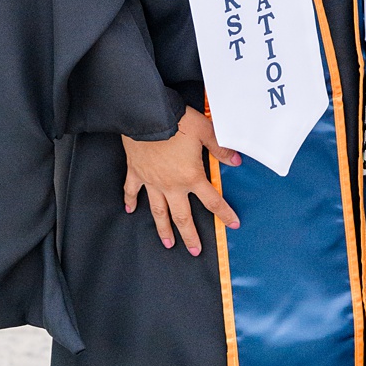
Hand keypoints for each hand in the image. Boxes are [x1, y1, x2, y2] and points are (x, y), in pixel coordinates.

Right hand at [122, 107, 241, 256]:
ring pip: (159, 211)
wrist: (145, 115)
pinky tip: (129, 210)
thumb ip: (220, 148)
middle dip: (190, 236)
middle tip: (195, 251)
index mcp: (191, 176)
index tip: (233, 224)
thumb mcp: (205, 131)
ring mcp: (152, 181)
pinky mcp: (135, 172)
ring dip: (163, 229)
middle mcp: (172, 185)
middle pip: (183, 216)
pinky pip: (131, 190)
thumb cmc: (176, 121)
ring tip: (168, 243)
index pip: (212, 201)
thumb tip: (235, 160)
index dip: (224, 214)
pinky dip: (130, 200)